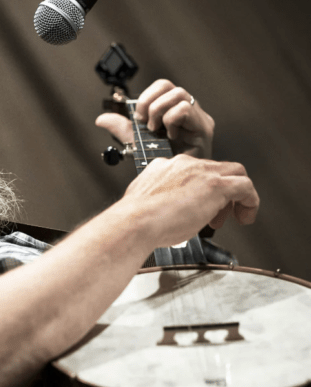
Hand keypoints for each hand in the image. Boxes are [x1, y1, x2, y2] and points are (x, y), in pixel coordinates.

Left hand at [95, 79, 214, 158]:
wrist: (175, 185)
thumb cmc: (163, 164)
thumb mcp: (138, 143)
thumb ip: (122, 129)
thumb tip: (101, 119)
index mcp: (174, 109)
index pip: (161, 86)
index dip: (145, 97)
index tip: (138, 117)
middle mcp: (189, 110)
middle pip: (167, 85)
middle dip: (149, 103)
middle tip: (146, 124)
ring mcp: (199, 118)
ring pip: (178, 94)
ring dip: (159, 112)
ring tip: (157, 131)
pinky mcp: (204, 127)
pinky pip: (184, 109)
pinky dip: (171, 121)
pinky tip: (171, 136)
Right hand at [120, 154, 258, 247]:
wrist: (136, 222)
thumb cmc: (136, 219)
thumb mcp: (144, 201)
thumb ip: (157, 199)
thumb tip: (163, 210)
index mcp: (165, 167)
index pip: (193, 172)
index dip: (199, 191)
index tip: (197, 208)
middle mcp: (184, 164)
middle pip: (216, 169)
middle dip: (221, 191)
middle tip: (217, 214)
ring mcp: (201, 173)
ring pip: (234, 173)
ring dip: (236, 196)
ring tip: (234, 216)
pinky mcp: (216, 185)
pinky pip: (245, 186)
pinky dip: (250, 201)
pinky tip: (246, 216)